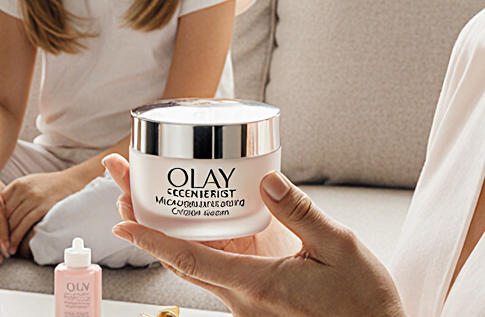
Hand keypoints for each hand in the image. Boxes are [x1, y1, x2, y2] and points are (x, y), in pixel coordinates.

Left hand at [2, 169, 86, 253]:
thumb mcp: (30, 184)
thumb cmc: (50, 186)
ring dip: (5, 238)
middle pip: (3, 214)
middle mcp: (23, 189)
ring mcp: (33, 198)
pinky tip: (12, 247)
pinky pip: (24, 225)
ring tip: (1, 251)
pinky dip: (16, 238)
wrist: (72, 182)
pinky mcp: (43, 207)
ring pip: (12, 221)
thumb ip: (15, 195)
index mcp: (18, 184)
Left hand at [102, 155, 404, 316]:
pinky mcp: (257, 302)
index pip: (191, 260)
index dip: (152, 240)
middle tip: (119, 185)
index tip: (120, 223)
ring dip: (165, 232)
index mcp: (258, 284)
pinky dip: (194, 243)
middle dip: (145, 222)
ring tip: (141, 193)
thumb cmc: (364, 305)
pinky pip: (217, 271)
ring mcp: (247, 304)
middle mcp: (243, 299)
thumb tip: (267, 181)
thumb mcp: (341, 249)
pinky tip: (192, 217)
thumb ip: (301, 214)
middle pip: (180, 259)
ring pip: (195, 266)